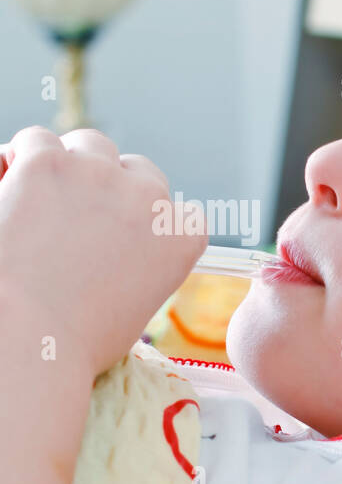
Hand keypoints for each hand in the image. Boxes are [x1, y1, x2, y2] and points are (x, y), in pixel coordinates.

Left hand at [0, 126, 206, 376]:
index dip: (147, 219)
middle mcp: (150, 198)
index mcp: (182, 238)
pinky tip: (8, 188)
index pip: (180, 212)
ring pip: (89, 145)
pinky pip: (35, 142)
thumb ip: (140, 269)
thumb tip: (116, 256)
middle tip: (76, 218)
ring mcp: (99, 175)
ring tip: (38, 198)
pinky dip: (20, 160)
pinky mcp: (47, 163)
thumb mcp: (134, 309)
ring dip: (69, 164)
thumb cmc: (74, 341)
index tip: (122, 235)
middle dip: (111, 189)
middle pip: (138, 171)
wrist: (26, 336)